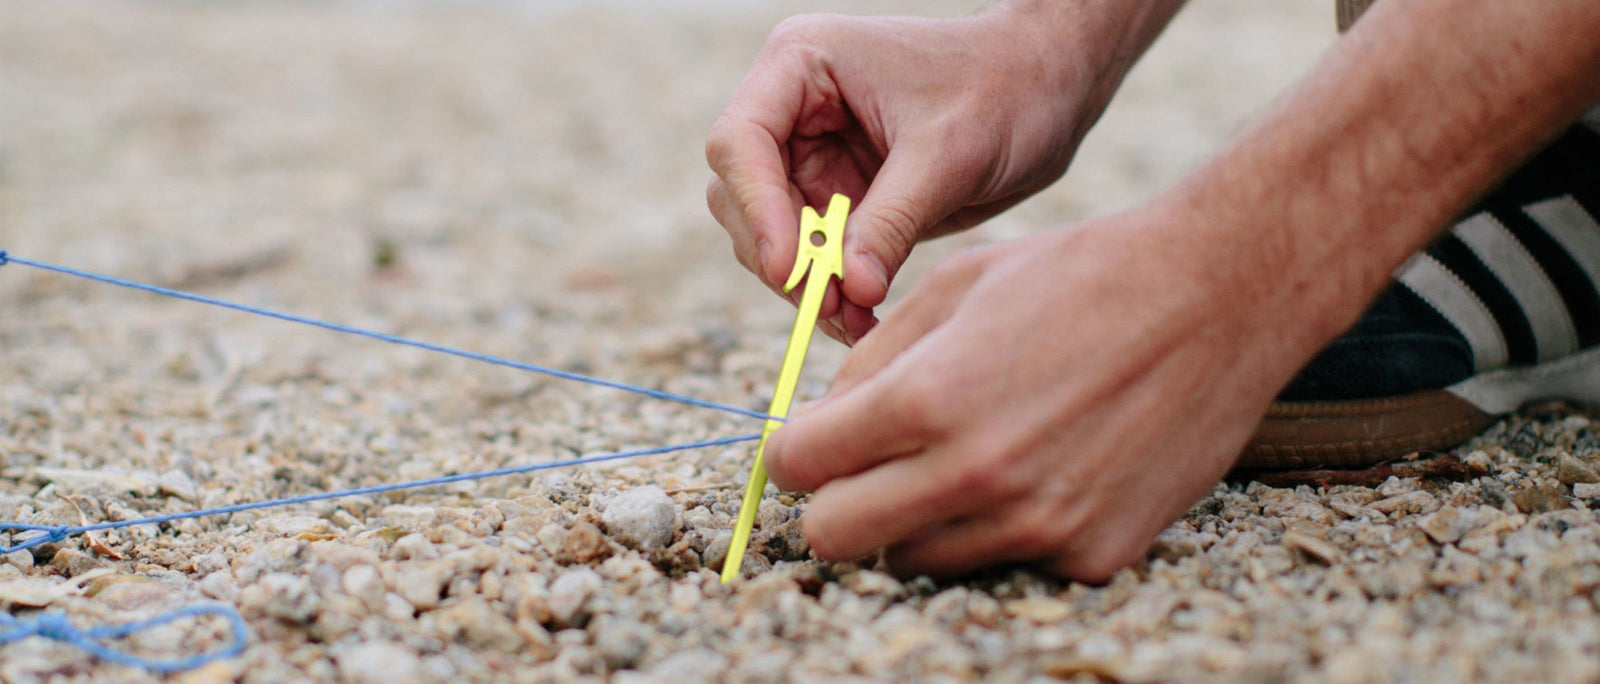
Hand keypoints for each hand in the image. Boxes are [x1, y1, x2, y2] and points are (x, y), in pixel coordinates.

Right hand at [706, 6, 1143, 343]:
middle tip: (830, 308)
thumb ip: (891, 222)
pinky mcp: (838, 196)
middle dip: (781, 258)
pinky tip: (864, 319)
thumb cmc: (1005, 88)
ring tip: (855, 321)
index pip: (740, 142)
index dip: (756, 209)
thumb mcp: (948, 155)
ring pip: (770, 235)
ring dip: (804, 285)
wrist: (1051, 89)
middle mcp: (792, 107)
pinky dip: (831, 291)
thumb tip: (850, 292)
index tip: (790, 272)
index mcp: (802, 64)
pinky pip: (813, 256)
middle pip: (741, 196)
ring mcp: (810, 155)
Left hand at [761, 202, 1329, 581]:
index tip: (809, 446)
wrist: (1219, 296)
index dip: (793, 452)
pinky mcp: (1091, 554)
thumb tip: (816, 421)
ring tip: (967, 455)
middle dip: (834, 503)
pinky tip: (1042, 467)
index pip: (798, 465)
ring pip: (914, 561)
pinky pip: (1004, 562)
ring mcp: (1036, 525)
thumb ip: (870, 361)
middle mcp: (975, 474)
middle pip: (836, 537)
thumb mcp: (957, 285)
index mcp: (927, 398)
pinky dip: (1002, 528)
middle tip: (863, 471)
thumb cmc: (1081, 276)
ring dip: (917, 520)